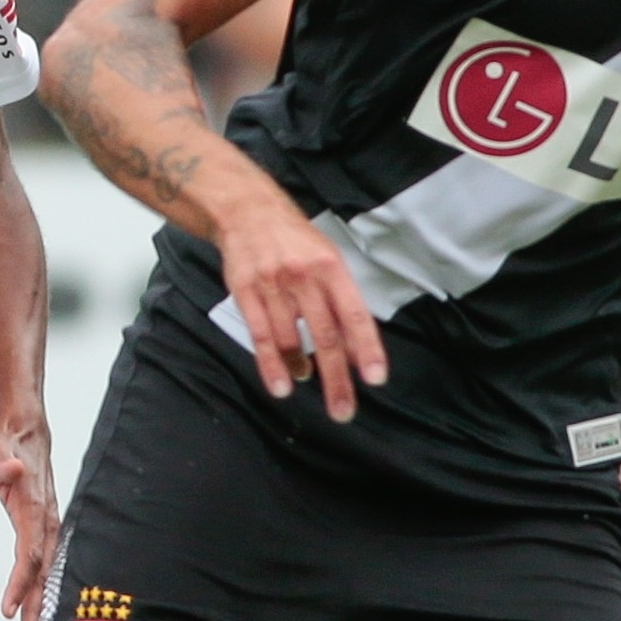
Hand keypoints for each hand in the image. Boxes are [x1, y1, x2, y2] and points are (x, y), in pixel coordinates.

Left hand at [0, 416, 58, 620]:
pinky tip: (36, 608)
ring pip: (47, 571)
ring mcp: (47, 526)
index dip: (21, 582)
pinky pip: (44, 565)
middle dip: (36, 605)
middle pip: (43, 570)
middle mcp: (46, 521)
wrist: (24, 435)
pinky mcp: (43, 530)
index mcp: (34, 507)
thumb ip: (1, 461)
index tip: (9, 609)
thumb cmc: (4, 444)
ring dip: (41, 602)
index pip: (29, 552)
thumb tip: (12, 469)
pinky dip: (41, 588)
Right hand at [214, 183, 387, 418]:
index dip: (367, 349)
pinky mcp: (246, 292)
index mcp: (332, 267)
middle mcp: (304, 277)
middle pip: (325, 337)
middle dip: (336, 379)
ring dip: (301, 369)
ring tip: (307, 380)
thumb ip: (341, 301)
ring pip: (291, 340)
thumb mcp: (328, 258)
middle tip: (343, 410)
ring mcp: (273, 285)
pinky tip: (281, 386)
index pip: (355, 315)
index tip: (374, 379)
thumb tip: (357, 348)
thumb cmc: (295, 240)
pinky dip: (272, 366)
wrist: (248, 210)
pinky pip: (261, 337)